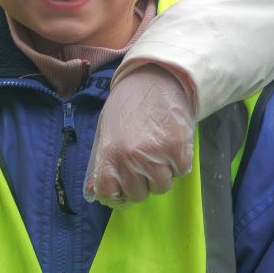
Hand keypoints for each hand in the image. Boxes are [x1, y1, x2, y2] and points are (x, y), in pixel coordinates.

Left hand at [86, 63, 196, 206]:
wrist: (155, 77)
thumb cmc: (128, 105)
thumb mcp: (107, 131)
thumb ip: (102, 163)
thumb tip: (92, 194)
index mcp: (109, 153)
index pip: (109, 193)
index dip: (118, 195)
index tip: (124, 189)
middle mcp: (131, 157)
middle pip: (139, 194)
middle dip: (142, 183)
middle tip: (145, 163)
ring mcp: (156, 154)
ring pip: (162, 187)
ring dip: (162, 174)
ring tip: (159, 152)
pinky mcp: (179, 148)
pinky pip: (181, 172)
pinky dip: (179, 163)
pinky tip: (172, 145)